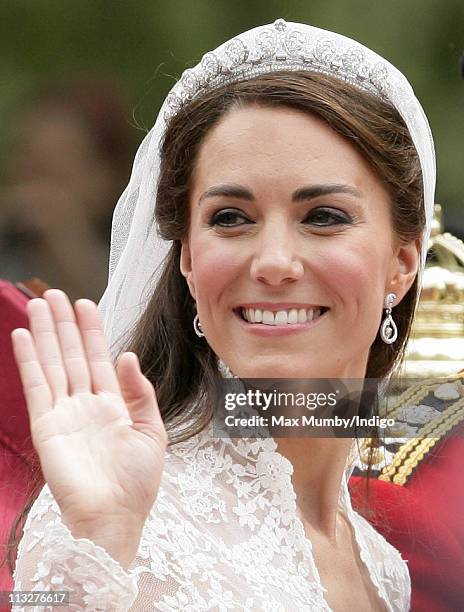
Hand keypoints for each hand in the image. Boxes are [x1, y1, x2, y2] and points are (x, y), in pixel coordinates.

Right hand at [11, 289, 167, 567]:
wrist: (114, 517)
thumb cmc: (136, 483)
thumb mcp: (152, 432)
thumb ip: (140, 393)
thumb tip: (128, 356)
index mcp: (113, 405)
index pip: (99, 359)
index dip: (93, 332)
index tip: (86, 305)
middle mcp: (86, 404)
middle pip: (73, 355)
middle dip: (64, 325)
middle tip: (55, 295)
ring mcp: (64, 413)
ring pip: (54, 363)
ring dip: (45, 334)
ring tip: (38, 305)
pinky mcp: (46, 425)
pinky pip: (36, 386)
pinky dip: (29, 361)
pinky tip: (23, 338)